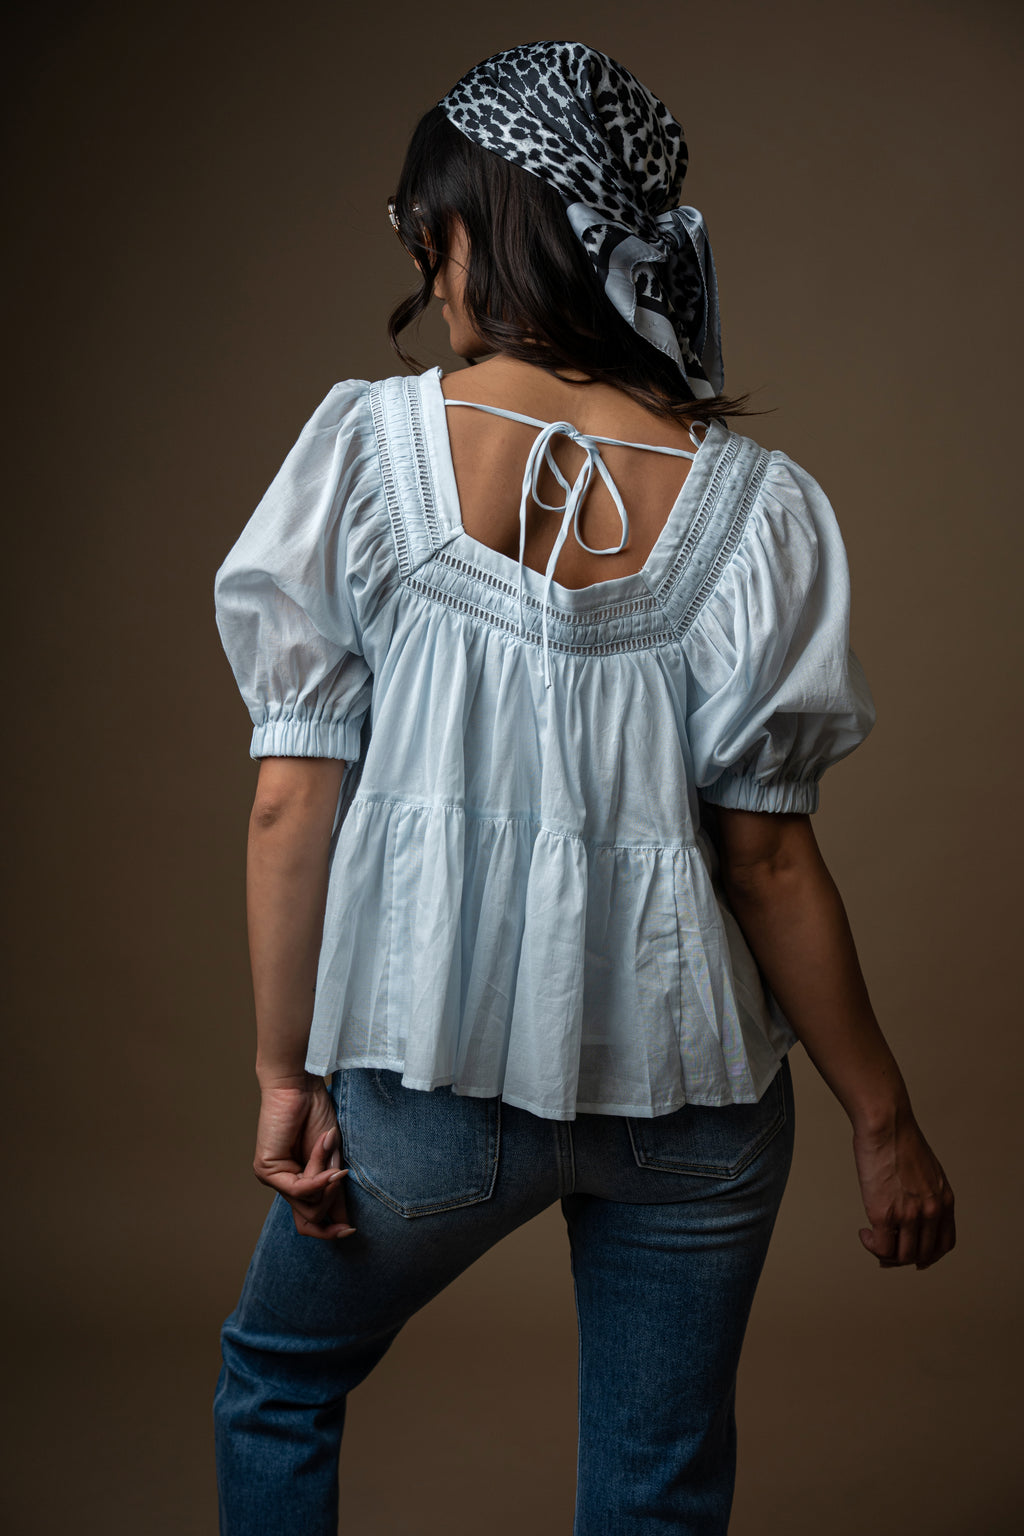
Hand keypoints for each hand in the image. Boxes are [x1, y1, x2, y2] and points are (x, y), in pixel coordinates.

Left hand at [253, 1075, 354, 1239]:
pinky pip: (299, 1189)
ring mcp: (272, 1178)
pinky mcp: (266, 1169)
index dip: (328, 1231)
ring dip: (326, 1181)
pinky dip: (318, 1179)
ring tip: (331, 1154)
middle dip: (332, 1201)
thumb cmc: (317, 1114)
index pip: (308, 1220)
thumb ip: (335, 1189)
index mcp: (298, 1181)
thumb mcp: (334, 1160)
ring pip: (307, 1204)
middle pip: (309, 1217)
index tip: (351, 1230)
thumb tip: (344, 1223)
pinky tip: (331, 1168)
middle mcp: (282, 1184)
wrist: (301, 1086)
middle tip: (341, 1177)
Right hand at [852, 1111, 955, 1268]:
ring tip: (873, 1240)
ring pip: (902, 1256)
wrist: (886, 1124)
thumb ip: (925, 1190)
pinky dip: (871, 1246)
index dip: (930, 1255)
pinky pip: (881, 1248)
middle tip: (888, 1253)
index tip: (917, 1258)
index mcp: (944, 1200)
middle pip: (923, 1254)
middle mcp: (931, 1211)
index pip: (945, 1243)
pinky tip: (865, 1234)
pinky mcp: (884, 1214)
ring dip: (886, 1255)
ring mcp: (909, 1215)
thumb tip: (910, 1201)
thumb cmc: (899, 1138)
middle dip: (906, 1258)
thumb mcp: (927, 1168)